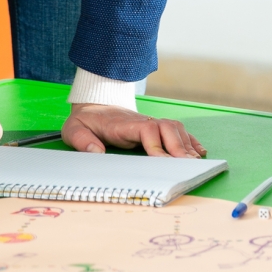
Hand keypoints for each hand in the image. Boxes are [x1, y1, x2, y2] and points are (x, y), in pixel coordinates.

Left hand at [64, 103, 205, 156]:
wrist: (93, 105)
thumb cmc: (85, 121)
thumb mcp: (73, 129)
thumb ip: (81, 140)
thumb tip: (95, 151)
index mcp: (123, 124)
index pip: (146, 129)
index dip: (157, 144)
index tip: (163, 161)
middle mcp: (141, 121)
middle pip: (167, 127)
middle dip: (179, 146)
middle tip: (187, 165)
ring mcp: (149, 122)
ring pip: (175, 128)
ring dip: (186, 144)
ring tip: (195, 162)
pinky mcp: (154, 126)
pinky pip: (176, 130)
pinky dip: (189, 140)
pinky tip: (198, 151)